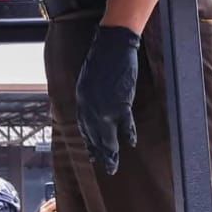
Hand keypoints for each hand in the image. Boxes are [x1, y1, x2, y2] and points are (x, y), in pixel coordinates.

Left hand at [74, 26, 140, 174]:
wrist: (112, 46)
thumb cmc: (102, 58)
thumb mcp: (89, 80)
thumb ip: (90, 96)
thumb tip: (94, 105)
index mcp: (81, 99)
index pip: (83, 126)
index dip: (89, 140)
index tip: (91, 152)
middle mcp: (89, 107)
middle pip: (94, 135)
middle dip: (98, 152)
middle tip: (103, 165)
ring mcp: (104, 107)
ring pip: (107, 136)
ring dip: (110, 152)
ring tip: (113, 166)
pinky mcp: (120, 104)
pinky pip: (125, 125)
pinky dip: (128, 134)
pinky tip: (131, 143)